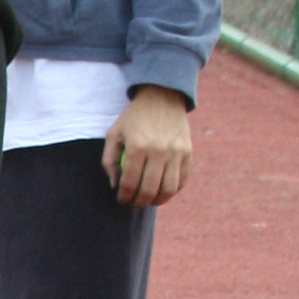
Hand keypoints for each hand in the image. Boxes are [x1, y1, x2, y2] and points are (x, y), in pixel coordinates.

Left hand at [105, 86, 192, 209]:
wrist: (162, 96)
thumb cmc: (134, 118)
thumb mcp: (114, 133)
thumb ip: (109, 161)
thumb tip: (115, 185)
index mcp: (137, 146)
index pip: (130, 183)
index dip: (124, 197)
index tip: (121, 199)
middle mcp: (159, 150)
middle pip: (149, 190)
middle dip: (139, 202)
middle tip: (134, 202)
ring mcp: (176, 151)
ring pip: (168, 189)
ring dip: (157, 200)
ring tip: (149, 199)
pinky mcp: (188, 151)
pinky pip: (182, 180)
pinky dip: (172, 190)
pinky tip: (162, 190)